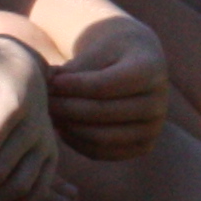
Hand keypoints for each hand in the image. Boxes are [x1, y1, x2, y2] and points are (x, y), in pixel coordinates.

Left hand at [44, 0, 169, 157]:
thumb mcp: (93, 48)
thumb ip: (74, 69)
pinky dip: (76, 142)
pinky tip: (60, 126)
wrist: (133, 62)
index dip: (74, 85)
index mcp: (150, 69)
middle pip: (102, 112)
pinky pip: (103, 152)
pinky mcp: (142, 146)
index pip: (105, 84)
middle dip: (65, 106)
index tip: (51, 80)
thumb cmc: (106, 50)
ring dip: (68, 126)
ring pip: (101, 136)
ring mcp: (153, 128)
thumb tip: (49, 87)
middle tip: (42, 100)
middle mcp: (158, 102)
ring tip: (48, 112)